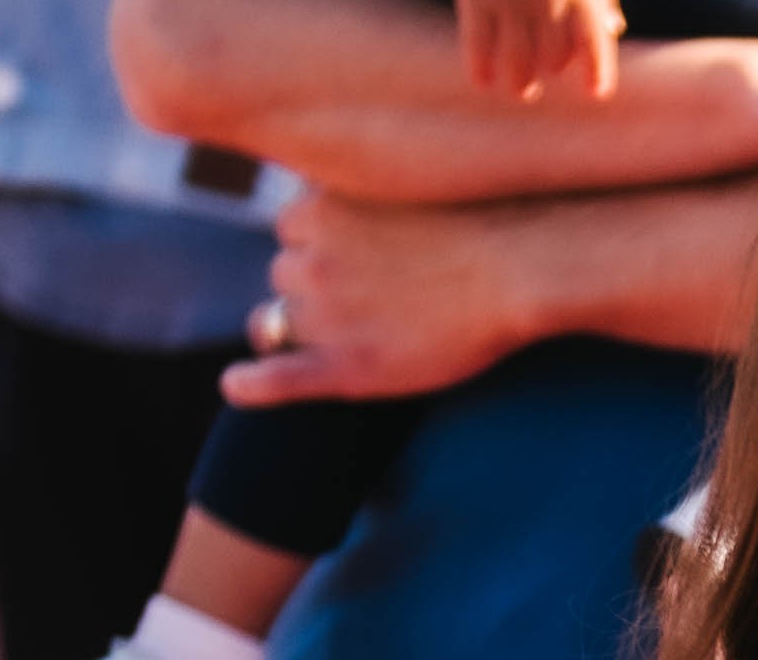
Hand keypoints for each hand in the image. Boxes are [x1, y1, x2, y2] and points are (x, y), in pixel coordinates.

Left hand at [227, 192, 556, 404]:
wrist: (521, 266)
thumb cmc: (479, 219)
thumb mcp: (398, 178)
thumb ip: (356, 190)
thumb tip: (322, 188)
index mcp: (315, 209)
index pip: (295, 228)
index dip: (324, 243)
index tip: (361, 252)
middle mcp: (306, 259)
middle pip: (284, 273)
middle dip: (313, 283)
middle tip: (375, 293)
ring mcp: (320, 316)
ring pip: (280, 320)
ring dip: (305, 325)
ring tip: (368, 329)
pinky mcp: (342, 368)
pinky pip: (273, 380)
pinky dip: (250, 384)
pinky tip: (236, 384)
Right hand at [460, 0, 618, 100]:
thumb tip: (614, 28)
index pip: (592, 40)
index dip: (596, 69)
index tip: (596, 92)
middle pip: (555, 57)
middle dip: (551, 67)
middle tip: (547, 70)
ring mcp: (510, 2)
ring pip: (519, 64)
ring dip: (522, 83)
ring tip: (523, 89)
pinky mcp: (476, 1)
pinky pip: (479, 48)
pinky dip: (482, 69)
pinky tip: (484, 81)